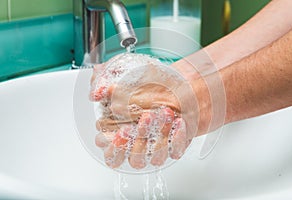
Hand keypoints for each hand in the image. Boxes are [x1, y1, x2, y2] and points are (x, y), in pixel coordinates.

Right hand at [90, 54, 206, 168]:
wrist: (173, 80)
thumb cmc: (144, 80)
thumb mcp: (120, 73)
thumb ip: (102, 81)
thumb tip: (95, 94)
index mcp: (119, 132)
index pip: (111, 152)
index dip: (114, 146)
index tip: (120, 130)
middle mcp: (139, 143)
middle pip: (134, 160)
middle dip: (137, 145)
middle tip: (139, 124)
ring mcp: (157, 146)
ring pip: (155, 158)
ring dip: (159, 138)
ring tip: (163, 114)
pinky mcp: (174, 144)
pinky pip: (176, 151)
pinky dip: (178, 138)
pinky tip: (178, 121)